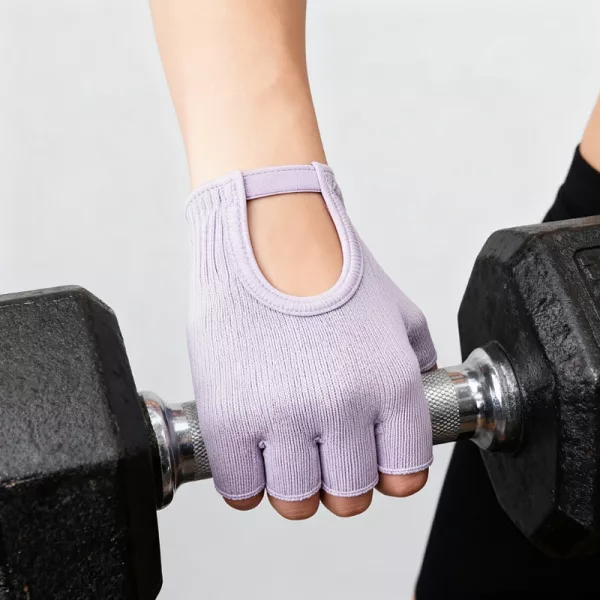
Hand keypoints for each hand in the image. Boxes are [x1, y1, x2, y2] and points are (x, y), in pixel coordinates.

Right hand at [186, 163, 436, 518]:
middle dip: (338, 483)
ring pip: (295, 501)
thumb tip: (421, 402)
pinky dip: (246, 480)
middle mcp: (343, 408)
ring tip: (283, 451)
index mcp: (390, 387)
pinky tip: (249, 452)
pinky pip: (241, 489)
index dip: (385, 474)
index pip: (403, 478)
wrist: (268, 234)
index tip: (368, 462)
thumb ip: (418, 367)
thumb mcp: (397, 314)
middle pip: (349, 498)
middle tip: (322, 454)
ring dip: (292, 484)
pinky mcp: (229, 419)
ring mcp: (283, 417)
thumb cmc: (330, 272)